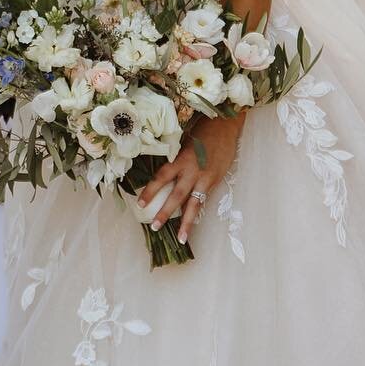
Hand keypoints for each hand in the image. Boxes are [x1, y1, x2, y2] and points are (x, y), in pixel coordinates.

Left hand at [138, 112, 245, 245]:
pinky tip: (194, 224)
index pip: (161, 177)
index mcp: (179, 159)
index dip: (150, 191)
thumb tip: (163, 175)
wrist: (224, 127)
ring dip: (186, 223)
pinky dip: (198, 212)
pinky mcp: (215, 182)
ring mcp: (204, 178)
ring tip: (181, 238)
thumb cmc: (200, 132)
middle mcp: (191, 171)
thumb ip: (175, 160)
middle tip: (154, 226)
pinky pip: (204, 200)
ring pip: (193, 204)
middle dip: (165, 212)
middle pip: (175, 196)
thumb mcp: (183, 143)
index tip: (140, 204)